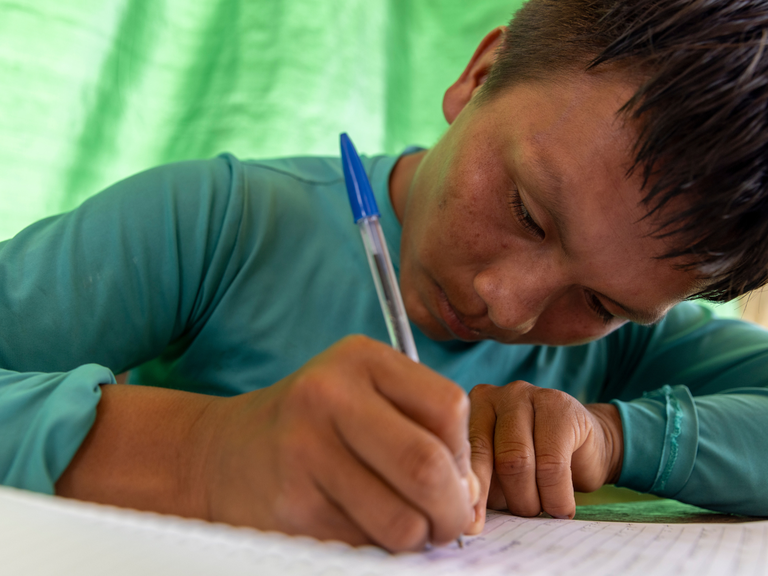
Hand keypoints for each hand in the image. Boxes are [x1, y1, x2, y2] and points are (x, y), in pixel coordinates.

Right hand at [197, 335, 479, 550]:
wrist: (223, 451)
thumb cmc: (312, 424)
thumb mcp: (363, 396)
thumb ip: (421, 429)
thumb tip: (470, 496)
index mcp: (360, 359)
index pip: (448, 406)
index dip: (464, 455)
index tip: (456, 477)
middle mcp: (329, 395)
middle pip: (427, 466)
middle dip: (452, 511)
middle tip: (449, 525)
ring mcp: (304, 450)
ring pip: (400, 520)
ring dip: (417, 538)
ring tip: (406, 527)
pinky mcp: (290, 505)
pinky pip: (363, 543)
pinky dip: (376, 546)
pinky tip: (358, 524)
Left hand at [465, 380, 622, 532]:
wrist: (587, 446)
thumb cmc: (535, 464)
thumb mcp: (501, 473)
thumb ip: (485, 483)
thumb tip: (470, 518)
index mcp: (471, 411)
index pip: (466, 455)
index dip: (472, 492)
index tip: (472, 524)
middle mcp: (493, 396)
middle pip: (491, 457)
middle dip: (507, 498)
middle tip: (521, 517)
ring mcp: (527, 396)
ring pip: (518, 460)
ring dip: (531, 500)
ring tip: (542, 511)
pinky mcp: (561, 406)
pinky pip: (553, 463)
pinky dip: (556, 496)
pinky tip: (561, 508)